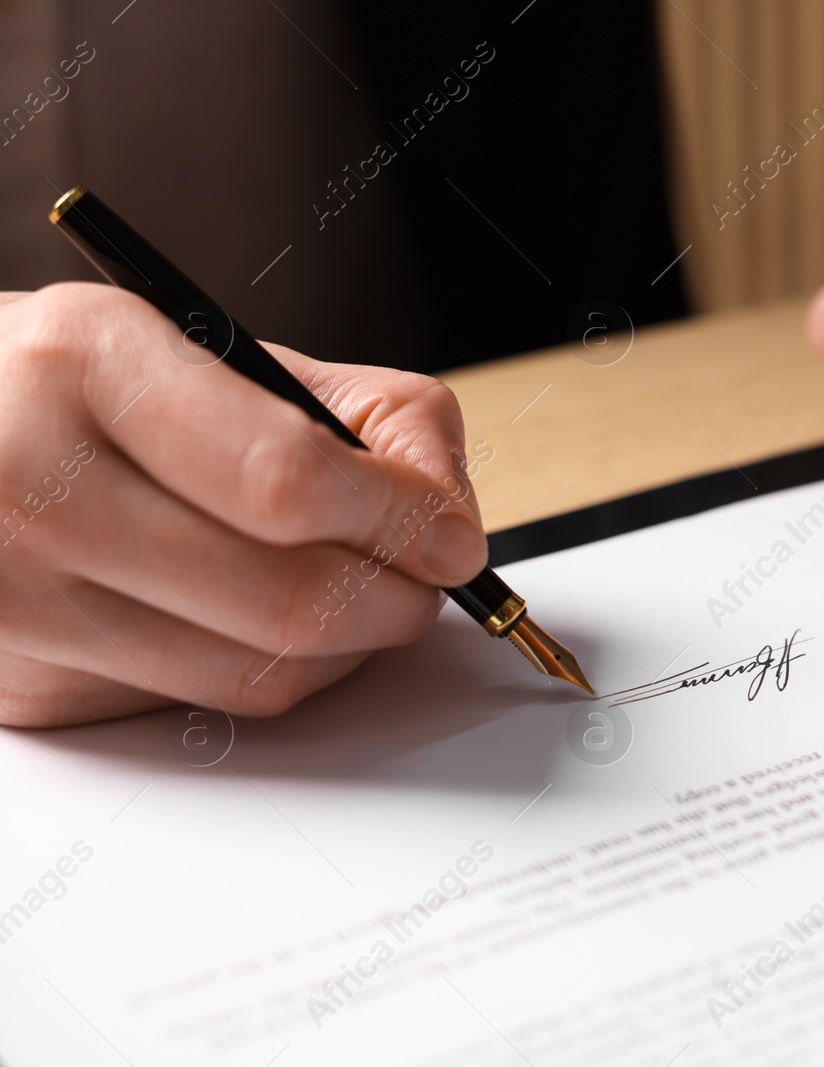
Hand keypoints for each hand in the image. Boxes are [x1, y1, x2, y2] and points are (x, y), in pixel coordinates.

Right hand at [0, 283, 488, 726]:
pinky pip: (198, 706)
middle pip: (285, 603)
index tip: (452, 537)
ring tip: (352, 592)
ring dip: (345, 648)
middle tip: (424, 580)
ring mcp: (15, 603)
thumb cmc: (89, 388)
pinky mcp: (20, 689)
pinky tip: (249, 616)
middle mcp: (31, 487)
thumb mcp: (216, 346)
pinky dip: (261, 671)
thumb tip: (448, 516)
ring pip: (256, 678)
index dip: (398, 520)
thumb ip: (364, 412)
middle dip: (396, 601)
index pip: (285, 482)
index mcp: (90, 365)